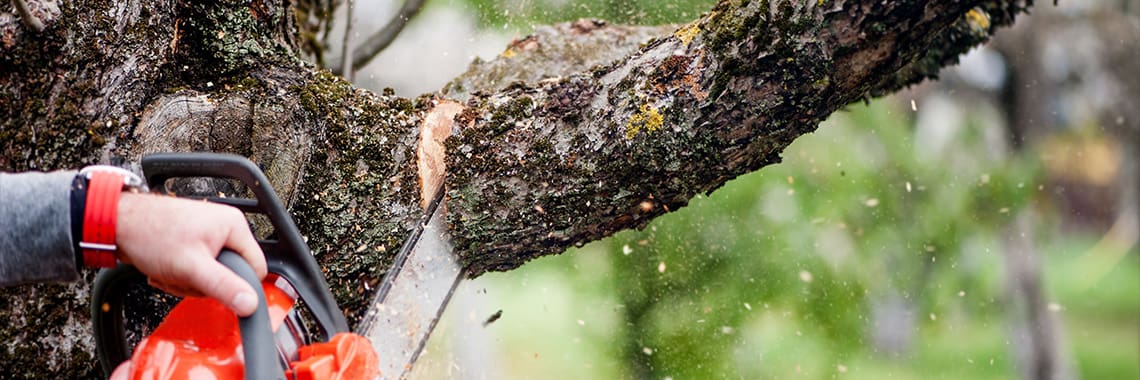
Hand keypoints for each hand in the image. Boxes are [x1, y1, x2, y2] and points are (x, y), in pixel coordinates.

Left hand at [114, 192, 266, 316]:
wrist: (117, 223)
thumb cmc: (150, 234)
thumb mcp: (192, 267)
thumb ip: (224, 286)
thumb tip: (251, 304)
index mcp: (234, 226)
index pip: (256, 268)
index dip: (237, 285)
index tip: (213, 287)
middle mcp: (225, 227)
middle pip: (231, 274)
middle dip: (204, 283)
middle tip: (184, 276)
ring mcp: (208, 234)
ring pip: (211, 275)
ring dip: (188, 281)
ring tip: (170, 271)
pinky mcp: (193, 242)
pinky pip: (197, 270)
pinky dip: (180, 275)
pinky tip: (165, 269)